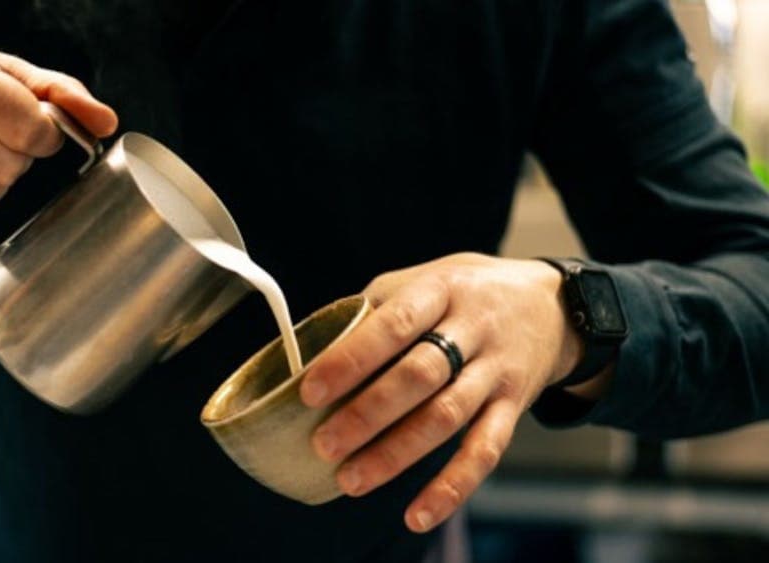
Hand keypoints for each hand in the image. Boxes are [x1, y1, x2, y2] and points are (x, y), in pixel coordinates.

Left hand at [300, 253, 586, 531]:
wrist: (552, 305)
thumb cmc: (465, 292)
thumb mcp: (424, 279)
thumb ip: (373, 309)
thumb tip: (309, 348)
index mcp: (442, 290)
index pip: (395, 325)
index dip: (353, 358)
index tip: (312, 389)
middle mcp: (474, 330)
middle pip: (420, 376)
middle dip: (368, 413)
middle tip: (324, 444)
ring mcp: (496, 372)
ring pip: (447, 418)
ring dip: (396, 454)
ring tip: (351, 479)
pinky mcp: (513, 408)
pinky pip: (484, 452)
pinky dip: (451, 487)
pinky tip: (417, 515)